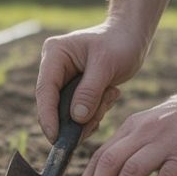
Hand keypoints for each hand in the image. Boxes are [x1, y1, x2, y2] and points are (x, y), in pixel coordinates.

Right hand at [35, 20, 146, 141]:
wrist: (132, 37)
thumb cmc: (119, 43)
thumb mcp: (106, 65)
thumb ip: (90, 92)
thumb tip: (76, 118)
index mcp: (54, 55)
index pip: (45, 91)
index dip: (48, 117)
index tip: (55, 138)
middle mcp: (54, 68)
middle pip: (53, 106)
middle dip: (74, 119)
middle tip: (96, 120)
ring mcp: (63, 81)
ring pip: (67, 113)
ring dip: (90, 114)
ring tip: (110, 95)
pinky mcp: (74, 91)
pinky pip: (78, 113)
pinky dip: (95, 112)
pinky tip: (110, 95)